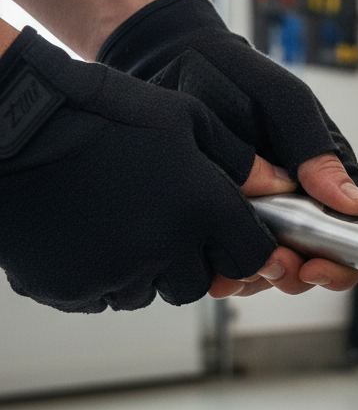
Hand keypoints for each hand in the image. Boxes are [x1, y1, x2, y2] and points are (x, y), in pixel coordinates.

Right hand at [0, 28, 275, 311]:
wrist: (13, 122)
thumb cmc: (103, 112)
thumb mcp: (187, 119)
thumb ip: (240, 160)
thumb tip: (279, 185)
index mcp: (200, 209)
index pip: (251, 257)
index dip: (245, 248)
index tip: (230, 236)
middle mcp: (164, 249)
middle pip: (201, 282)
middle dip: (192, 259)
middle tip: (163, 221)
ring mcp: (115, 273)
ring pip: (150, 292)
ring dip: (146, 269)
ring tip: (121, 220)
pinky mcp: (71, 289)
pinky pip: (102, 297)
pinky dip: (101, 276)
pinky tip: (89, 234)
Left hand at [96, 0, 357, 297]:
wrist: (171, 67)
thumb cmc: (233, 76)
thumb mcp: (285, 106)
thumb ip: (318, 153)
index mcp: (326, 176)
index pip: (356, 235)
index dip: (342, 262)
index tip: (314, 264)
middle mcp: (300, 201)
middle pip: (316, 263)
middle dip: (295, 274)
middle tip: (270, 266)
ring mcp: (263, 215)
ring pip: (275, 269)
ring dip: (258, 275)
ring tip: (236, 264)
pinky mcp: (226, 222)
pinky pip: (235, 262)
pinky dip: (225, 270)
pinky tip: (213, 263)